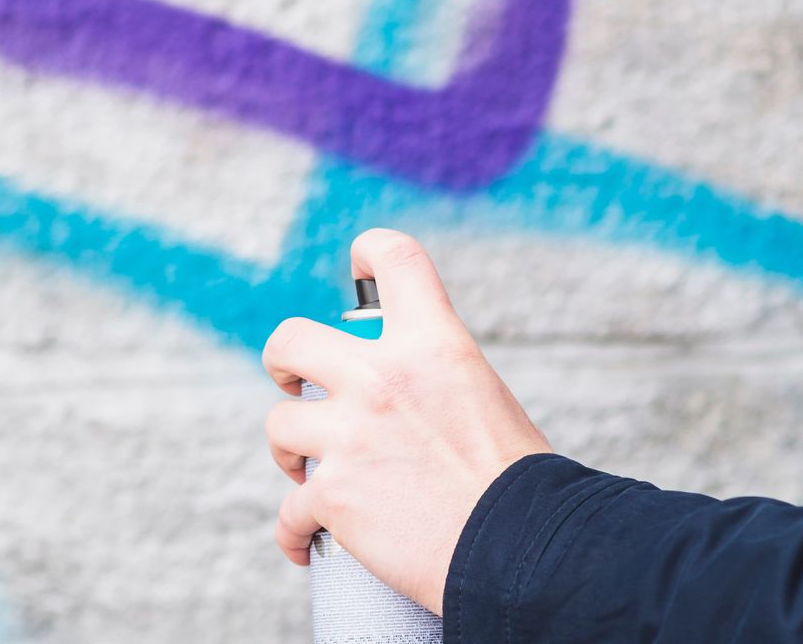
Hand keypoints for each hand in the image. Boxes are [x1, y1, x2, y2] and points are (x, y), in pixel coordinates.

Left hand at [262, 229, 551, 614]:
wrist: (523, 551)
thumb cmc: (515, 485)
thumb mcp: (482, 397)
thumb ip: (433, 379)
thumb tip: (405, 395)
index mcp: (433, 344)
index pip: (395, 257)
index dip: (369, 250)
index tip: (358, 262)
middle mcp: (383, 378)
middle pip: (291, 340)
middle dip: (283, 362)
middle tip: (293, 382)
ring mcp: (350, 435)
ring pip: (279, 424)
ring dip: (290, 452)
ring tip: (306, 476)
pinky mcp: (332, 494)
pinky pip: (288, 511)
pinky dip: (294, 533)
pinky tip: (302, 542)